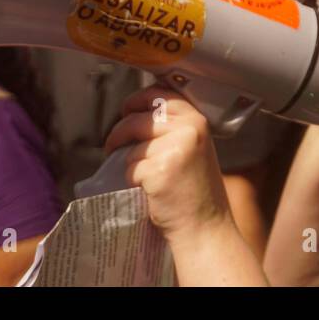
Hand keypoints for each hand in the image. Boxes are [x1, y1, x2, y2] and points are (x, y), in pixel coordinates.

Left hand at [104, 87, 233, 243]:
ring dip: (126, 159)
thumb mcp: (193, 147)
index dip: (137, 100)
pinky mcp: (159, 169)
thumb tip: (134, 115)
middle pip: (138, 118)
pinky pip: (130, 168)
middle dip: (120, 131)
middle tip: (114, 146)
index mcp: (196, 120)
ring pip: (131, 144)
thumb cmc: (195, 189)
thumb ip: (173, 127)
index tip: (127, 111)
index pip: (159, 94)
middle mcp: (188, 128)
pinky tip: (147, 189)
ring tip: (137, 172)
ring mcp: (174, 148)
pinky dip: (131, 179)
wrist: (204, 224)